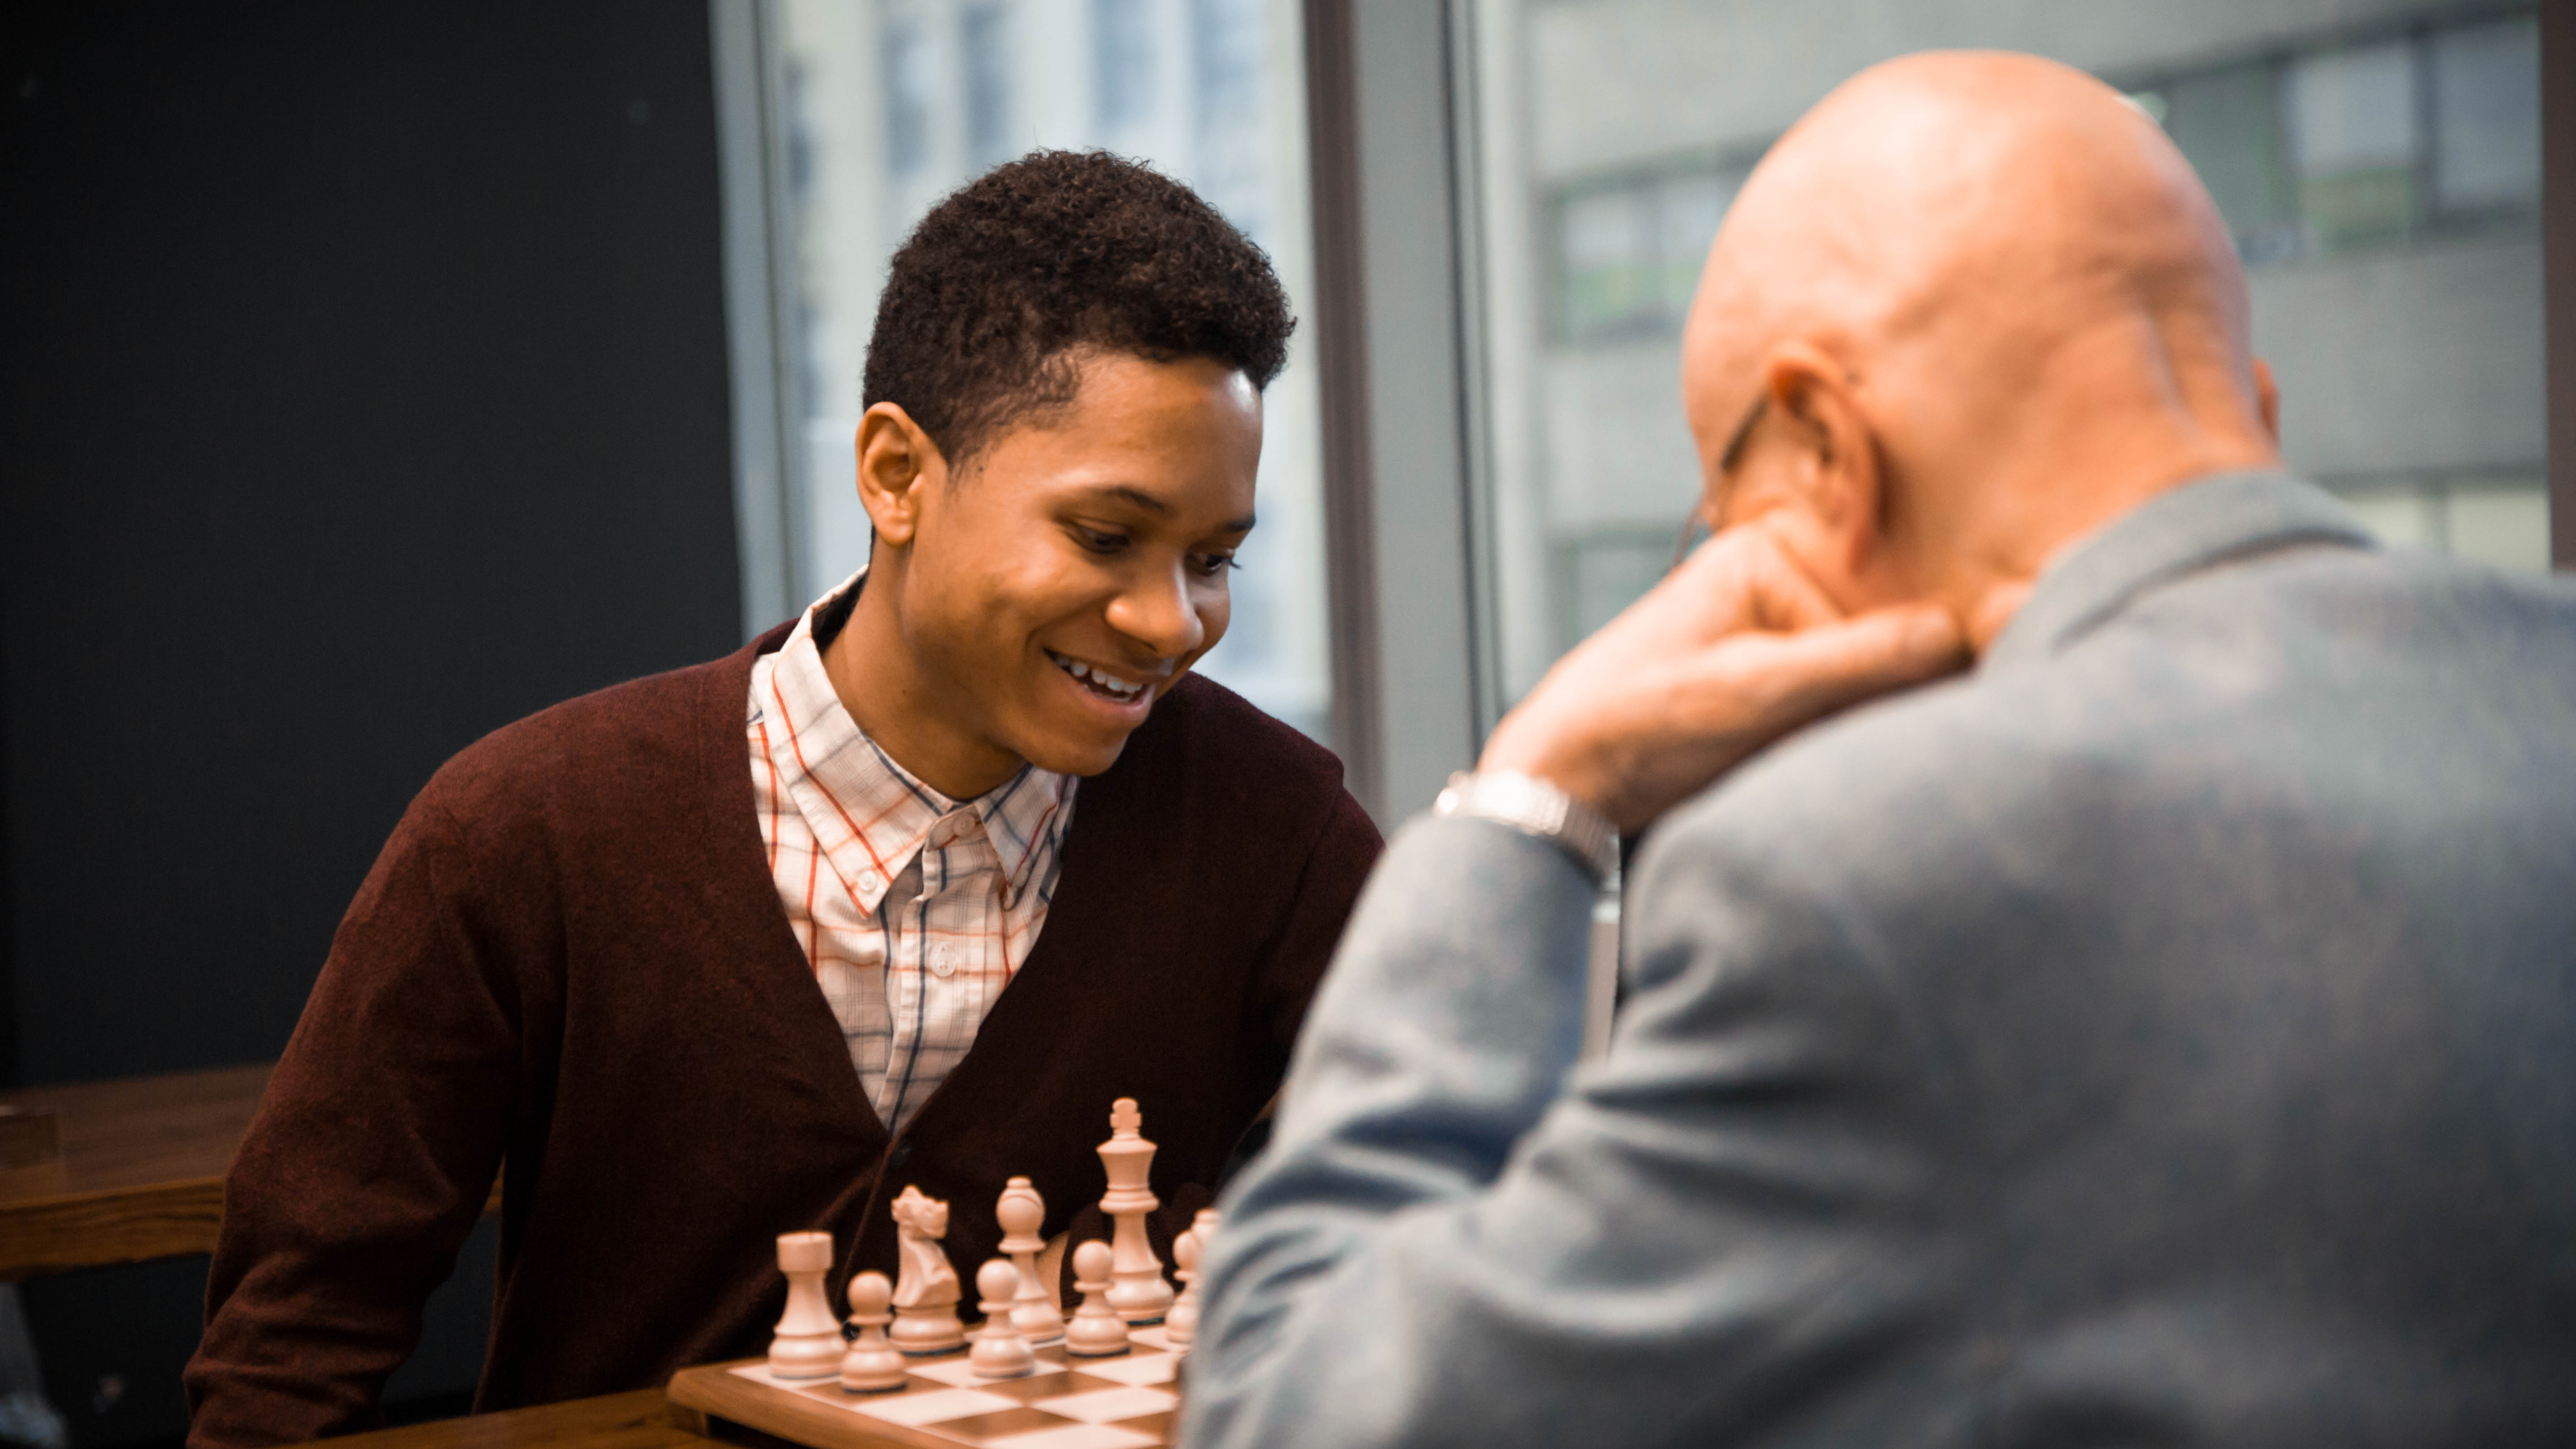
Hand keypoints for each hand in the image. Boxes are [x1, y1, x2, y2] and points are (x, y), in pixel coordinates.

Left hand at [1478, 527, 1964, 832]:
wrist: (1559, 777)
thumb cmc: (1641, 723)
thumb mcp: (1758, 691)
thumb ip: (1859, 661)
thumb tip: (1957, 634)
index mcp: (1764, 559)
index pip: (1881, 622)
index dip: (1890, 685)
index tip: (1875, 729)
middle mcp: (1768, 588)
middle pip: (1868, 655)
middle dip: (1859, 712)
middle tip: (1816, 751)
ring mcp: (1762, 641)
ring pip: (1849, 692)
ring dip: (1838, 736)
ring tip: (1785, 761)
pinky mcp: (1755, 690)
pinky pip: (1819, 715)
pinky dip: (1815, 748)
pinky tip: (1781, 767)